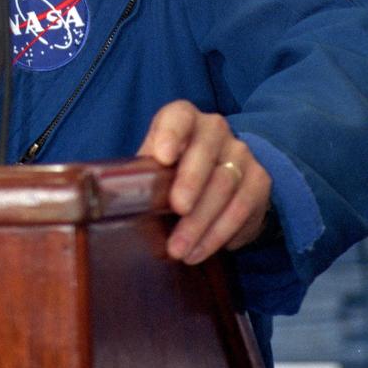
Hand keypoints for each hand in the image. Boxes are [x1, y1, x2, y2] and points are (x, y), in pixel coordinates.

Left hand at [136, 100, 271, 264]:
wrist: (221, 173)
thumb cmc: (174, 170)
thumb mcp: (155, 165)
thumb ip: (141, 173)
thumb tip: (109, 196)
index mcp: (183, 118)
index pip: (178, 117)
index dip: (171, 134)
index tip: (162, 157)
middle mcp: (215, 129)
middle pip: (205, 151)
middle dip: (191, 182)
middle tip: (177, 210)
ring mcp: (240, 153)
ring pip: (225, 184)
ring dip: (203, 222)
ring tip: (181, 250)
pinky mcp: (259, 180)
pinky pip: (244, 207)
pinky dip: (223, 232)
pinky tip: (204, 250)